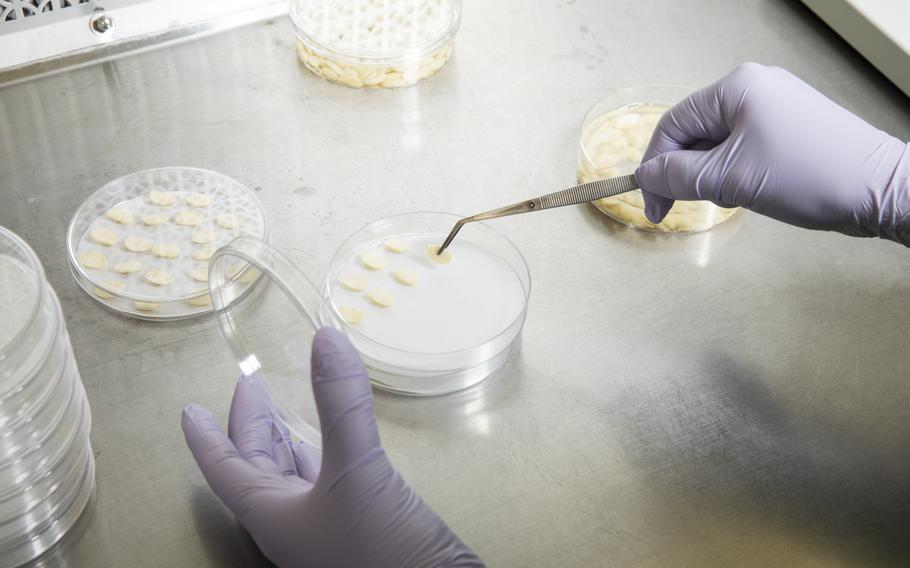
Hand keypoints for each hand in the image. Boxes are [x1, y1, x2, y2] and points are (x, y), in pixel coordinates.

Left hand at [182, 328, 483, 567]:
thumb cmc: (380, 551)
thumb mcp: (356, 470)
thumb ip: (341, 405)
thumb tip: (325, 338)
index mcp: (273, 516)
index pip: (223, 469)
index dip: (205, 437)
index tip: (188, 410)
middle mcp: (293, 523)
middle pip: (257, 469)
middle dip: (252, 426)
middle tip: (251, 386)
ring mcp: (326, 528)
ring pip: (293, 477)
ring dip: (286, 440)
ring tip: (282, 408)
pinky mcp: (359, 527)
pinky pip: (328, 482)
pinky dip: (325, 452)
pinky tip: (336, 440)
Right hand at [635, 63, 909, 243]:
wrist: (882, 190)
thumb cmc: (809, 175)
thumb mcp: (730, 179)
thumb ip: (678, 176)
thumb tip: (646, 177)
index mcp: (737, 88)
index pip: (673, 124)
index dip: (655, 166)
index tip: (651, 205)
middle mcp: (754, 88)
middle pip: (694, 133)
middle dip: (685, 173)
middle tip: (680, 209)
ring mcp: (775, 107)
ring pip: (717, 144)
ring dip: (711, 176)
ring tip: (732, 198)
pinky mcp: (790, 128)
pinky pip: (743, 148)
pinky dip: (734, 173)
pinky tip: (748, 192)